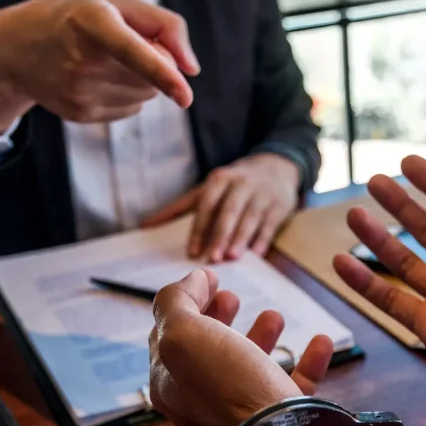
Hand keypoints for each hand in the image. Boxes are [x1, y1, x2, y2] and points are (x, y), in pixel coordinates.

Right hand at [0, 0, 199, 133]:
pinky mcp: (80, 114)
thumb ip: (165, 25)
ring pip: (147, 95)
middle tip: (120, 42)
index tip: (185, 95)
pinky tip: (96, 77)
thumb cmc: (76, 16)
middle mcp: (81, 60)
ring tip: (105, 59)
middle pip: (152, 76)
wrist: (15, 48)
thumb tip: (191, 70)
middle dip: (154, 62)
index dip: (162, 73)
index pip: (133, 51)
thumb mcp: (116, 1)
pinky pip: (132, 108)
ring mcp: (78, 93)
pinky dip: (126, 93)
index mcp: (90, 21)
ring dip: (141, 79)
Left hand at [141, 153, 300, 261]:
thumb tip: (145, 225)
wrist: (276, 167)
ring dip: (241, 238)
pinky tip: (257, 254)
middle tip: (213, 258)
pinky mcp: (280, 205)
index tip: (193, 251)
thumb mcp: (207, 189)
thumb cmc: (234, 184)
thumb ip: (179, 207)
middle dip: (220, 235)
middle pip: (229, 211)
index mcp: (220, 179)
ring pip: (250, 217)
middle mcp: (241, 184)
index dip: (199, 228)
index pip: (207, 204)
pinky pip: (270, 224)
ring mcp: (262, 194)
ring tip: (233, 257)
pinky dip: (263, 239)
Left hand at [149, 269, 332, 425]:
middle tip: (232, 295)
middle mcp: (201, 399)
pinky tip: (321, 340)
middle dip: (217, 317)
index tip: (209, 278)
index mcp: (170, 381)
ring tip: (275, 315)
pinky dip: (307, 359)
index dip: (185, 300)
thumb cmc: (229, 390)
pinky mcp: (280, 420)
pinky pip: (292, 385)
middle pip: (206, 350)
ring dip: (261, 335)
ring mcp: (242, 411)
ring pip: (249, 367)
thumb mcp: (185, 336)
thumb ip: (176, 303)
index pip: (166, 333)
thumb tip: (192, 280)